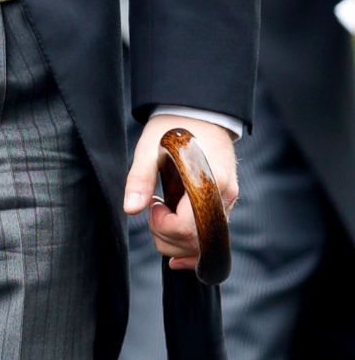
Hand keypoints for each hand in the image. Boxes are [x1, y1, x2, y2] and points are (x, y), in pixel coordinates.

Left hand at [124, 114, 237, 271]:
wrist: (200, 110)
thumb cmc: (174, 126)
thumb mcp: (150, 146)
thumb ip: (141, 178)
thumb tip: (131, 209)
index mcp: (207, 181)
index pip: (186, 227)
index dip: (163, 226)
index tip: (153, 205)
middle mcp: (223, 196)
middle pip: (196, 242)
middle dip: (167, 237)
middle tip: (153, 210)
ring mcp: (228, 201)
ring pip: (204, 243)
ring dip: (178, 241)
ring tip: (162, 215)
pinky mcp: (226, 202)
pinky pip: (212, 234)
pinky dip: (193, 246)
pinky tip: (177, 249)